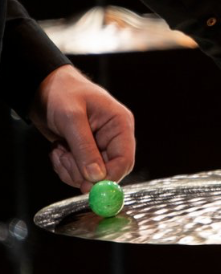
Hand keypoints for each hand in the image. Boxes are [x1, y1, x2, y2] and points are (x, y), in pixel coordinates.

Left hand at [29, 65, 134, 192]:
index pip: (124, 160)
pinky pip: (81, 174)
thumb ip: (84, 148)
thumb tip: (96, 177)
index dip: (110, 176)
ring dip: (72, 170)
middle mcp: (114, 139)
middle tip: (66, 164)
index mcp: (120, 125)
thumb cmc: (61, 92)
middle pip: (110, 171)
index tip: (90, 186)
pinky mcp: (87, 154)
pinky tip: (58, 151)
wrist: (42, 87)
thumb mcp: (71, 117)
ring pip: (93, 176)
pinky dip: (66, 168)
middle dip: (86, 174)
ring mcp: (100, 148)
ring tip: (59, 151)